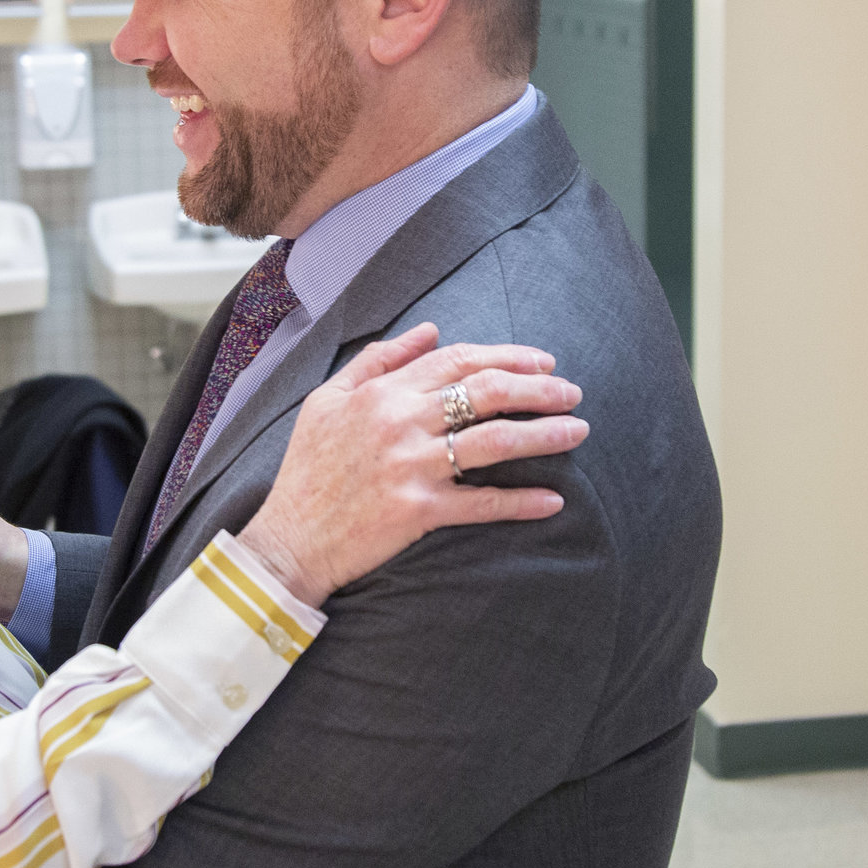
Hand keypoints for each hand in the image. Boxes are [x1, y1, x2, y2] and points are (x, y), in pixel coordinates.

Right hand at [238, 324, 585, 606]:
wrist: (289, 539)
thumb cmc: (307, 469)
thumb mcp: (327, 400)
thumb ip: (378, 360)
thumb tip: (429, 328)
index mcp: (382, 392)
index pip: (458, 360)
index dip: (508, 356)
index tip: (543, 362)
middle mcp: (400, 422)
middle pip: (486, 392)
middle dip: (539, 389)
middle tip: (573, 393)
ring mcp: (411, 467)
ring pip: (494, 441)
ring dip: (544, 435)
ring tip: (578, 431)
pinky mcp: (418, 511)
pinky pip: (482, 503)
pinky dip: (521, 502)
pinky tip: (553, 500)